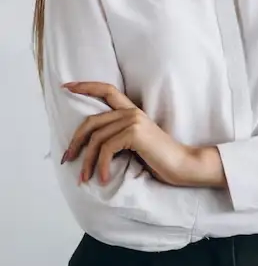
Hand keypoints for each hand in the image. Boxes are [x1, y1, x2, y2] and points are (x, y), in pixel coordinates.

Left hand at [61, 82, 186, 185]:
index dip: (86, 86)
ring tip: (84, 178)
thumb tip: (90, 147)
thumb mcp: (135, 145)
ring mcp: (133, 121)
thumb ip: (118, 137)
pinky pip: (107, 149)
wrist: (183, 165)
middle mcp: (131, 112)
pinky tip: (103, 178)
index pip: (107, 90)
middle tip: (67, 158)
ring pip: (97, 139)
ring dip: (87, 161)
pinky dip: (101, 166)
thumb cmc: (160, 160)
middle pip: (92, 121)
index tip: (66, 87)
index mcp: (132, 111)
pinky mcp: (135, 133)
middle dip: (75, 141)